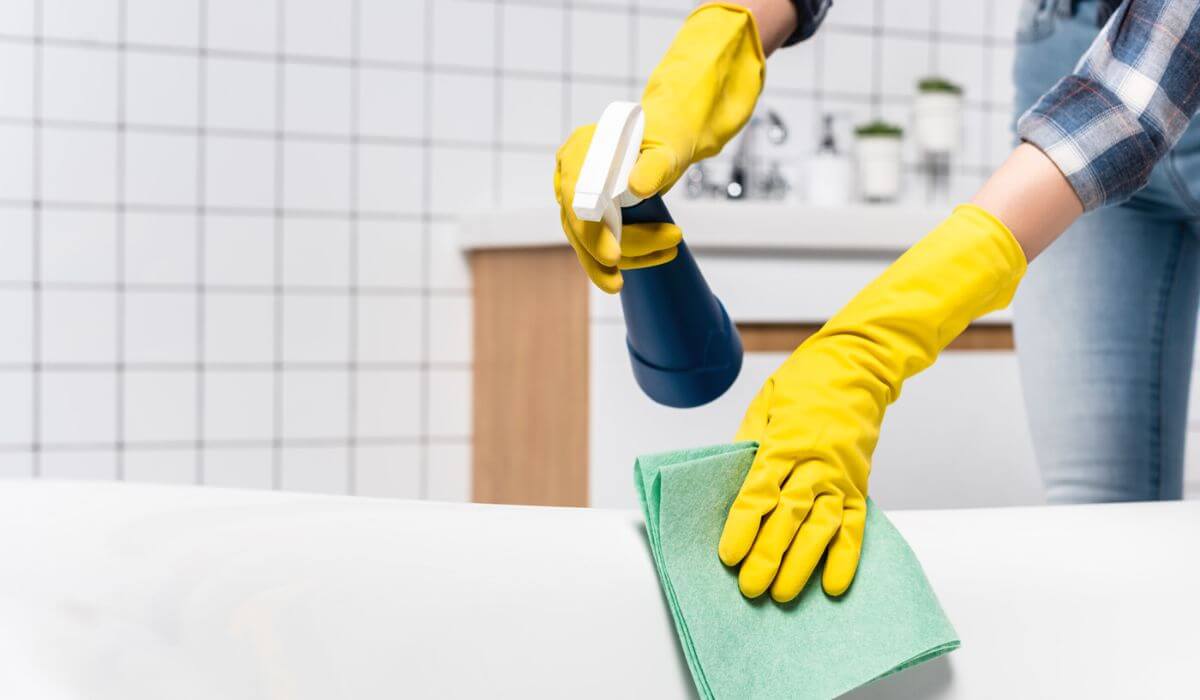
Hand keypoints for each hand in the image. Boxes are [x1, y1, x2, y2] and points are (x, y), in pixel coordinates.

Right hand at [553, 3, 764, 292]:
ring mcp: (578, 195)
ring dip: (630, 256)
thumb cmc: (669, 133)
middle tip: (638, 270)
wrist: (671, 133)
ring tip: (671, 248)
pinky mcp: (592, 213)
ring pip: (589, 242)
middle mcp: (571, 173)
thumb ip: (655, 164)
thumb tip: (638, 187)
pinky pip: (602, 244)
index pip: (576, 197)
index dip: (590, 231)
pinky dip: (632, 255)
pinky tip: (661, 254)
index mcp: (581, 149)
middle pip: (577, 226)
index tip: (613, 255)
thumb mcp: (669, 146)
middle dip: (607, 254)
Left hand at [718, 205, 1027, 601]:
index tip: (728, 555)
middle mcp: (815, 460)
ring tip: (784, 595)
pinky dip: (847, 557)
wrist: (859, 363)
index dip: (743, 525)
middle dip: (769, 555)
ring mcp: (841, 474)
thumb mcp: (764, 403)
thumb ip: (747, 444)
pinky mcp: (860, 483)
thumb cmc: (805, 381)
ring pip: (822, 527)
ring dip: (803, 564)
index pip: (760, 490)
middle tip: (751, 588)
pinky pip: (855, 525)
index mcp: (785, 439)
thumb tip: (727, 480)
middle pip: (789, 516)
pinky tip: (835, 585)